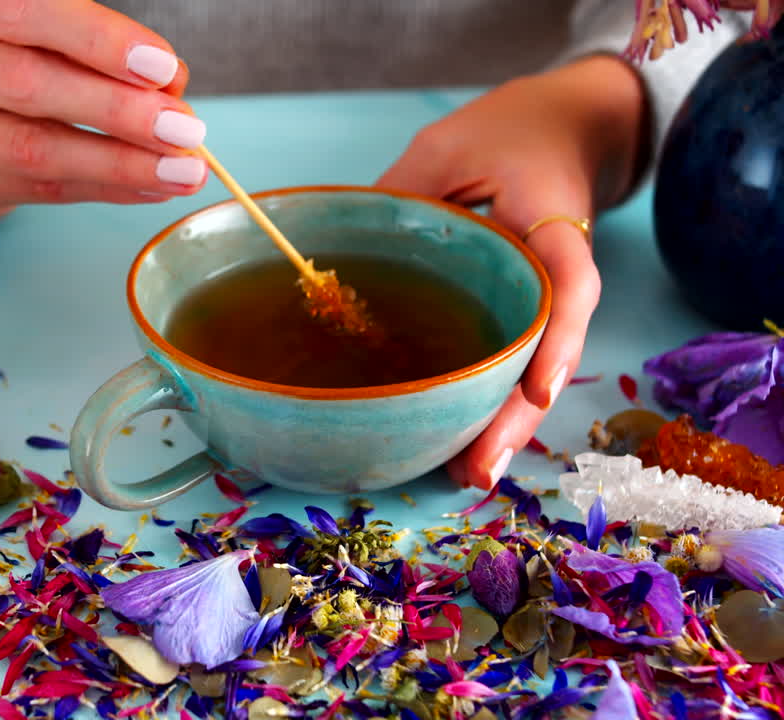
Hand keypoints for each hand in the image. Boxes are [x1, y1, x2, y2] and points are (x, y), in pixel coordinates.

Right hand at [0, 0, 207, 221]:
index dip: (96, 39)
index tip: (162, 68)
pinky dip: (105, 188)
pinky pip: (40, 190)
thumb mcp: (51, 34)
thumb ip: (103, 49)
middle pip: (27, 83)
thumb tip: (170, 88)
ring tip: (181, 171)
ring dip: (119, 162)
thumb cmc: (13, 58)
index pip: (26, 11)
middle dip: (117, 110)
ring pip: (33, 148)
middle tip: (186, 130)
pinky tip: (151, 187)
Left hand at [375, 55, 646, 489]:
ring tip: (469, 474)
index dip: (559, 340)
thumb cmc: (505, 131)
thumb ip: (400, 193)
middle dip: (518, 414)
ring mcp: (546, 292)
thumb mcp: (444, 148)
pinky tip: (461, 439)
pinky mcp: (526, 305)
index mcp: (552, 221)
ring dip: (506, 422)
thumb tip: (333, 254)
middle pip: (551, 349)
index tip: (539, 390)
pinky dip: (493, 397)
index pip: (571, 283)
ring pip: (535, 365)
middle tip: (479, 468)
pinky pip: (514, 354)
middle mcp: (560, 267)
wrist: (566, 125)